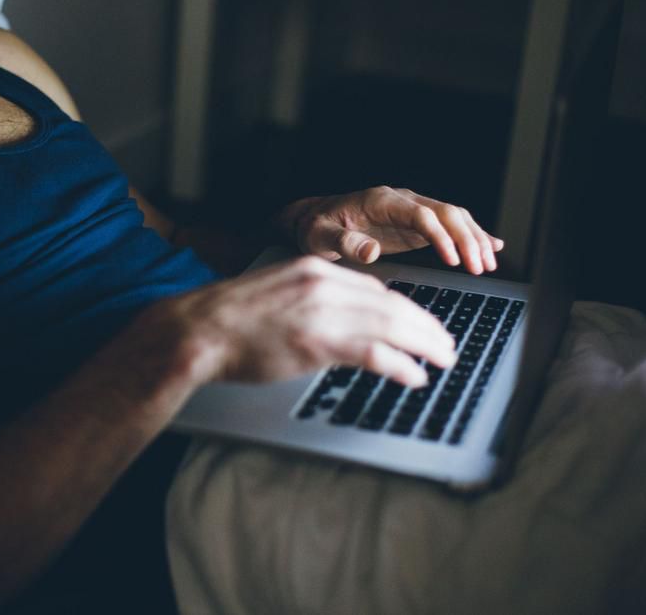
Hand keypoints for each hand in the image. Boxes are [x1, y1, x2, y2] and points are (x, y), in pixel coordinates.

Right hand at [131, 256, 455, 388]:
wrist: (198, 331)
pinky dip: (402, 366)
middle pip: (393, 304)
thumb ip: (311, 299)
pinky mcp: (319, 344)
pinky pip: (376, 354)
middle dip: (426, 326)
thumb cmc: (230, 319)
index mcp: (314, 269)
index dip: (404, 309)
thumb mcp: (276, 293)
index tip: (419, 324)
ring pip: (393, 325)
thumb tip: (340, 319)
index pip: (374, 288)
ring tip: (444, 358)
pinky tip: (415, 376)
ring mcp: (323, 314)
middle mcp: (324, 285)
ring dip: (425, 344)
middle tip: (447, 343)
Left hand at [278, 187, 503, 274]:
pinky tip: (492, 247)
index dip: (440, 236)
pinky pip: (449, 226)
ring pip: (453, 218)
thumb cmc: (316, 227)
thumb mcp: (320, 236)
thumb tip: (370, 251)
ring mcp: (410, 211)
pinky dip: (471, 235)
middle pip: (445, 213)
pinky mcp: (414, 225)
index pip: (421, 214)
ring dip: (474, 239)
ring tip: (489, 263)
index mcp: (380, 200)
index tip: (453, 260)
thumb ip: (343, 243)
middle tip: (481, 266)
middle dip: (467, 238)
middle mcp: (401, 200)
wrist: (314, 220)